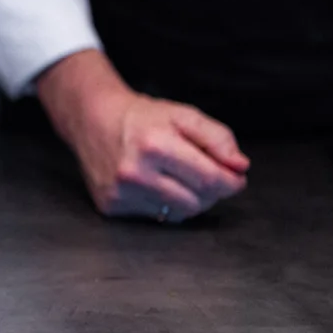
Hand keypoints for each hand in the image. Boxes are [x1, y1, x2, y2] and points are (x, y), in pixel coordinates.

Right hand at [39, 50, 248, 222]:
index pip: (211, 180)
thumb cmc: (142, 117)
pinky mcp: (110, 206)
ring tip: (179, 178)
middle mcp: (134, 172)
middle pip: (197, 201)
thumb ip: (218, 138)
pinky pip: (155, 217)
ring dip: (188, 200)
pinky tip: (154, 184)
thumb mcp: (184, 115)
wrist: (93, 119)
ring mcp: (120, 192)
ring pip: (178, 214)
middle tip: (206, 175)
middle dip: (211, 191)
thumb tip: (239, 167)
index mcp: (155, 145)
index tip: (235, 178)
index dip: (231, 182)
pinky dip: (163, 204)